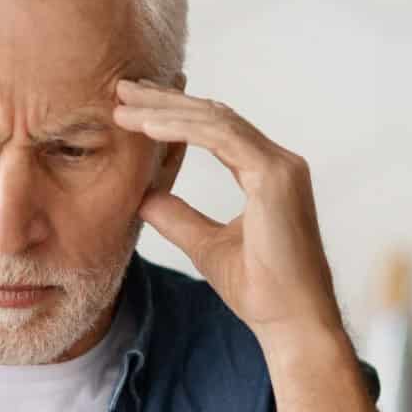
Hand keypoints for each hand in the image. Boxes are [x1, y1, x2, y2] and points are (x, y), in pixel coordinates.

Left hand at [113, 80, 343, 352]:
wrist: (290, 322)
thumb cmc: (260, 291)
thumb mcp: (205, 246)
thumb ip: (177, 217)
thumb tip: (143, 196)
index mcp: (265, 174)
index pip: (214, 131)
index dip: (173, 115)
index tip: (133, 109)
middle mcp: (277, 162)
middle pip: (213, 116)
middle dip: (165, 100)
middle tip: (121, 89)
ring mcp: (279, 166)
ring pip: (215, 120)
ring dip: (165, 110)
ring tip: (123, 106)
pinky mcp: (275, 175)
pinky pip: (222, 137)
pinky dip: (183, 128)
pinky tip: (148, 125)